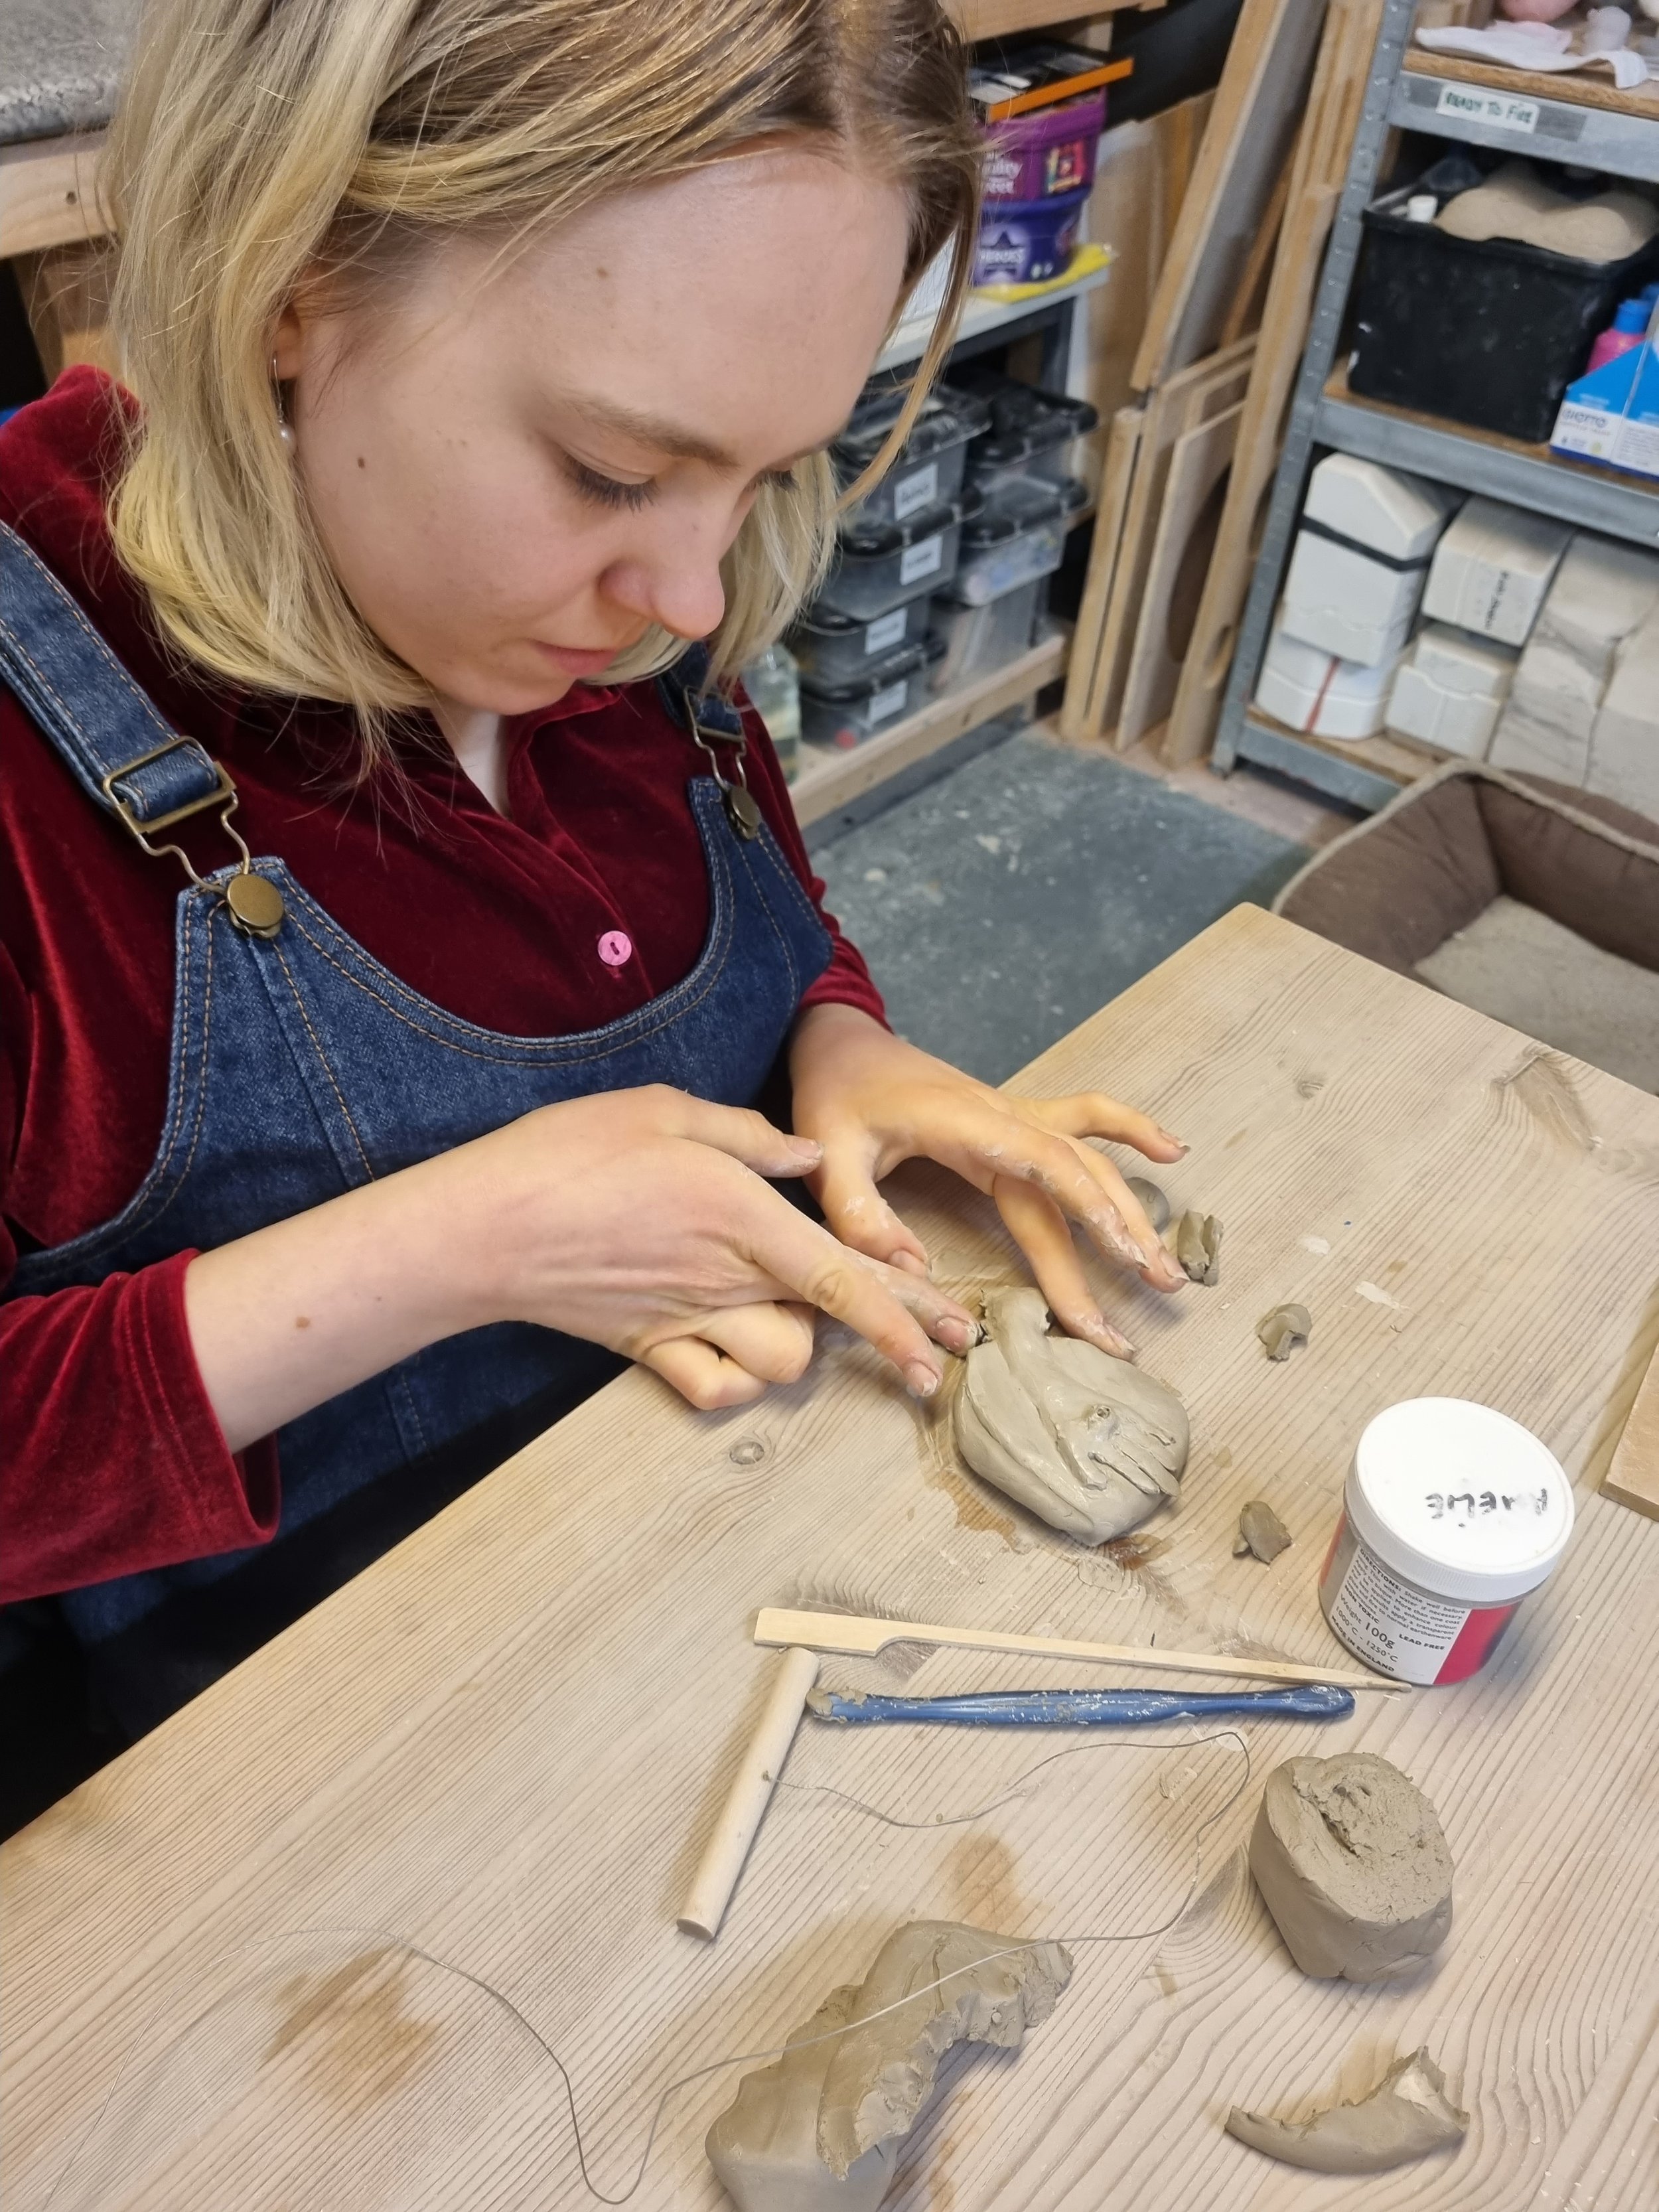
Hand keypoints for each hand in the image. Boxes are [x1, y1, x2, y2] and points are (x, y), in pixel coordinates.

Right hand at [458, 1086, 976, 1403]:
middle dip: (893, 1339)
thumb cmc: (570, 1153)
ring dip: (804, 1347)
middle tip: (937, 1358)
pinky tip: (737, 1352)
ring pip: (781, 1365)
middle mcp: (725, 1279)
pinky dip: (737, 1381)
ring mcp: (687, 1321)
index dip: (907, 1312)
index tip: (952, 1340)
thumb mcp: (664, 1111)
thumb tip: (810, 1157)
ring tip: (797, 1313)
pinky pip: (715, 1389)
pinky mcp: (648, 1347)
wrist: (484, 1227)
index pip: (845, 1274)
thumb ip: (748, 1137)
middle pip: (830, 1323)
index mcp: (741, 1216)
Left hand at [788, 1004, 1186, 1357]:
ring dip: (1131, 1205)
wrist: (840, 1040)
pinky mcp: (1014, 1120)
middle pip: (1075, 1175)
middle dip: (1119, 1232)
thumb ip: (860, 1214)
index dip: (1085, 1209)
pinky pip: (1083, 1120)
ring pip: (1089, 1157)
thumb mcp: (828, 1152)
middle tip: (1161, 1286)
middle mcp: (1001, 1115)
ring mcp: (1013, 1115)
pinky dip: (1128, 1132)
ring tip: (1168, 1264)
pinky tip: (1171, 1151)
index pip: (1042, 1165)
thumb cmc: (834, 1095)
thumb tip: (914, 1272)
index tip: (1122, 1255)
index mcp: (963, 1123)